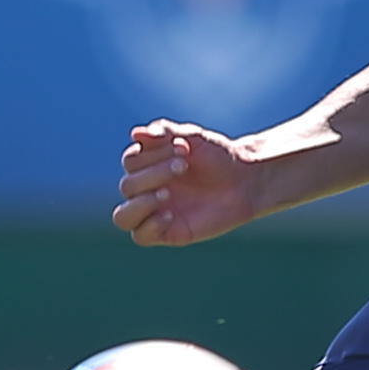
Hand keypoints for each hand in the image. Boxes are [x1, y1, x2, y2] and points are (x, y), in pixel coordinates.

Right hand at [114, 120, 260, 247]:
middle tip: (184, 166)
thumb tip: (135, 134)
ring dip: (140, 204)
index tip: (183, 148)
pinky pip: (140, 237)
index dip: (152, 154)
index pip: (130, 161)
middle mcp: (145, 189)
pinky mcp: (168, 232)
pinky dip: (149, 226)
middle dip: (154, 174)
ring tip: (166, 194)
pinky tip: (170, 215)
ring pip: (122, 217)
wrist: (245, 180)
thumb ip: (166, 133)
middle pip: (127, 186)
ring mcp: (154, 212)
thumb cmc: (218, 157)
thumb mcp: (194, 138)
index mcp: (147, 165)